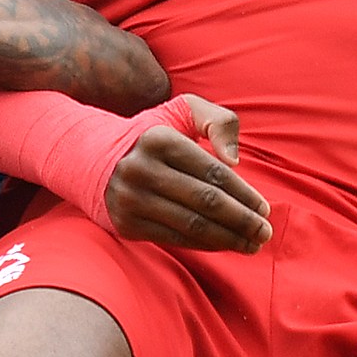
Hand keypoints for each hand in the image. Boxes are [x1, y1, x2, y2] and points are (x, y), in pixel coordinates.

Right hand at [107, 97, 272, 253]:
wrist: (92, 159)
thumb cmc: (151, 136)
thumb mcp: (181, 112)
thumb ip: (217, 121)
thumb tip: (234, 159)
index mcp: (159, 139)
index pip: (213, 172)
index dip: (244, 193)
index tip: (265, 208)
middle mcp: (142, 170)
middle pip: (206, 201)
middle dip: (242, 220)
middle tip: (265, 232)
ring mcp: (131, 200)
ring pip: (192, 225)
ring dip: (228, 238)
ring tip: (252, 244)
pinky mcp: (126, 224)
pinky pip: (175, 239)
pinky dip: (205, 244)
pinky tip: (226, 245)